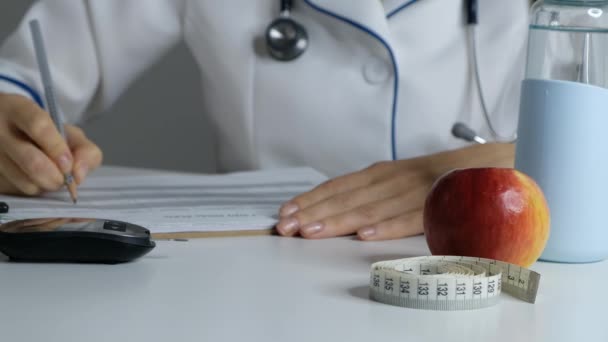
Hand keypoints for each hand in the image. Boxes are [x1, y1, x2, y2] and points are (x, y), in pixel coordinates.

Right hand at [0, 93, 102, 194]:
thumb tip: (79, 175)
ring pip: (25, 180)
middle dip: (57, 176)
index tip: (68, 164)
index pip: (39, 126)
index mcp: (19, 109)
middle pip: (32, 161)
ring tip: (51, 176)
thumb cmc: (46, 135)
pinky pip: (18, 190)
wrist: (10, 133)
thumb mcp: (69, 133)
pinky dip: (34, 189)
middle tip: (64, 178)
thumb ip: (85, 150)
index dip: (58, 148)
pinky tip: (34, 178)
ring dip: (47, 185)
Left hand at [276, 143, 514, 240]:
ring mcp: (423, 187)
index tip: (288, 212)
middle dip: (315, 211)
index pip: (344, 185)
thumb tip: (349, 215)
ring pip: (375, 205)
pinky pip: (415, 215)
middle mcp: (401, 176)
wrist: (511, 162)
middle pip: (350, 194)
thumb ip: (385, 196)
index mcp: (391, 173)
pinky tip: (364, 234)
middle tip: (284, 225)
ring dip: (340, 218)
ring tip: (310, 232)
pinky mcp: (447, 201)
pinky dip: (389, 223)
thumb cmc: (454, 178)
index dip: (315, 198)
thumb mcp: (413, 183)